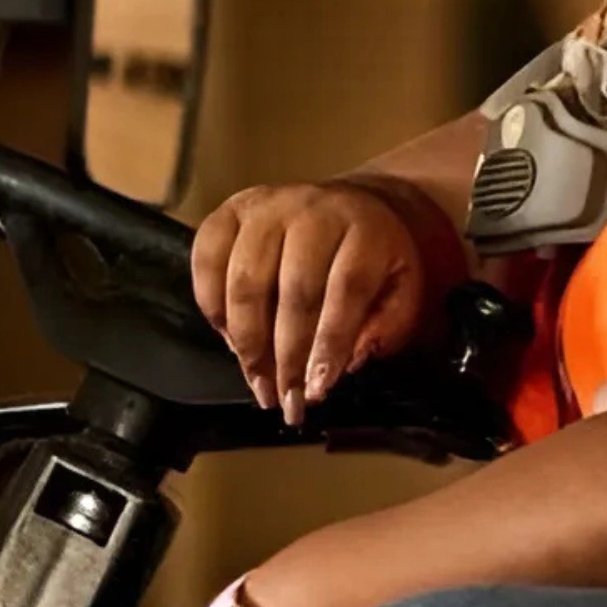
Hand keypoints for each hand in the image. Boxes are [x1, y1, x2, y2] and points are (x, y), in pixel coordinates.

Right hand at [192, 177, 433, 423]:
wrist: (349, 208)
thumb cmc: (373, 261)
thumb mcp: (400, 291)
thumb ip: (383, 327)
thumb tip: (347, 363)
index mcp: (364, 229)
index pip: (346, 289)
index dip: (329, 344)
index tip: (317, 391)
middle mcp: (313, 210)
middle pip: (293, 291)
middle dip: (286, 356)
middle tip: (285, 400)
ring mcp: (267, 206)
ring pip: (245, 281)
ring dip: (247, 342)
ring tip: (258, 381)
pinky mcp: (230, 211)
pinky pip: (206, 260)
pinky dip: (212, 307)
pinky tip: (230, 340)